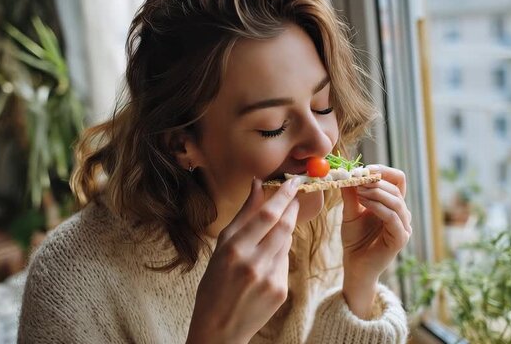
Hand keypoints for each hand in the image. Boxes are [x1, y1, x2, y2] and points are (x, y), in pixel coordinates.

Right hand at [187, 177, 300, 343]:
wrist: (219, 327)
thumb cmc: (215, 283)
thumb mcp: (222, 246)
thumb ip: (243, 215)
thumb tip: (258, 184)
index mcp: (234, 249)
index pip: (267, 215)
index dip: (283, 196)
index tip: (293, 183)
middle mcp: (253, 263)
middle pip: (283, 226)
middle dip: (292, 208)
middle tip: (295, 196)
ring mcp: (269, 278)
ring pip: (286, 243)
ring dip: (285, 230)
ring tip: (274, 229)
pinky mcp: (280, 291)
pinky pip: (285, 262)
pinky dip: (280, 253)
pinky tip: (267, 260)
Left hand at [339, 165, 410, 317]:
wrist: (354, 265)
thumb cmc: (355, 240)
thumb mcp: (350, 212)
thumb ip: (351, 194)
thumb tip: (346, 172)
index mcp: (392, 205)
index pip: (397, 180)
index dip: (383, 171)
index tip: (365, 168)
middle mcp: (402, 214)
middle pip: (396, 188)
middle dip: (376, 181)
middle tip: (357, 178)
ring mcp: (404, 227)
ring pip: (396, 201)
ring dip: (376, 192)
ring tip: (358, 190)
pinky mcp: (400, 239)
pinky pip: (392, 217)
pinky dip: (378, 207)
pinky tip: (363, 203)